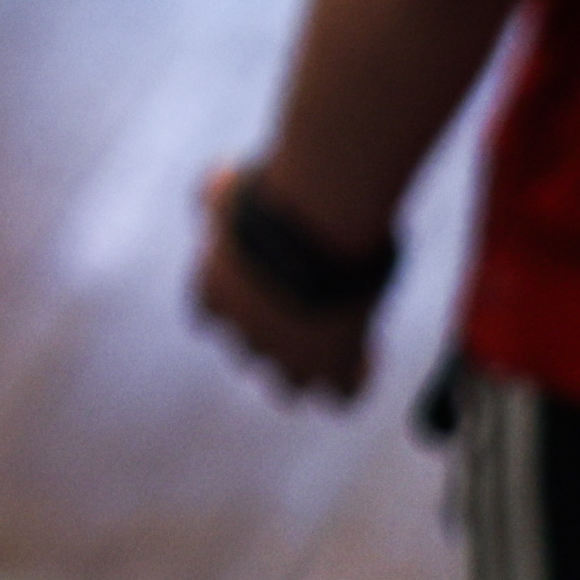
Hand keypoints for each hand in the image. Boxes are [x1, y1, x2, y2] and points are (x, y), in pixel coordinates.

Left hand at [184, 169, 376, 405]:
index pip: (211, 312)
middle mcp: (241, 334)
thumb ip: (217, 190)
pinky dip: (356, 377)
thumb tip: (218, 183)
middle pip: (252, 352)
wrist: (318, 225)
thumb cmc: (274, 195)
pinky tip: (368, 350)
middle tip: (309, 305)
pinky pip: (343, 396)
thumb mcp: (230, 185)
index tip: (264, 281)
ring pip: (291, 386)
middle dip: (276, 335)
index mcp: (213, 293)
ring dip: (311, 367)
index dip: (237, 300)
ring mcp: (285, 357)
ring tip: (338, 337)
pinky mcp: (330, 368)